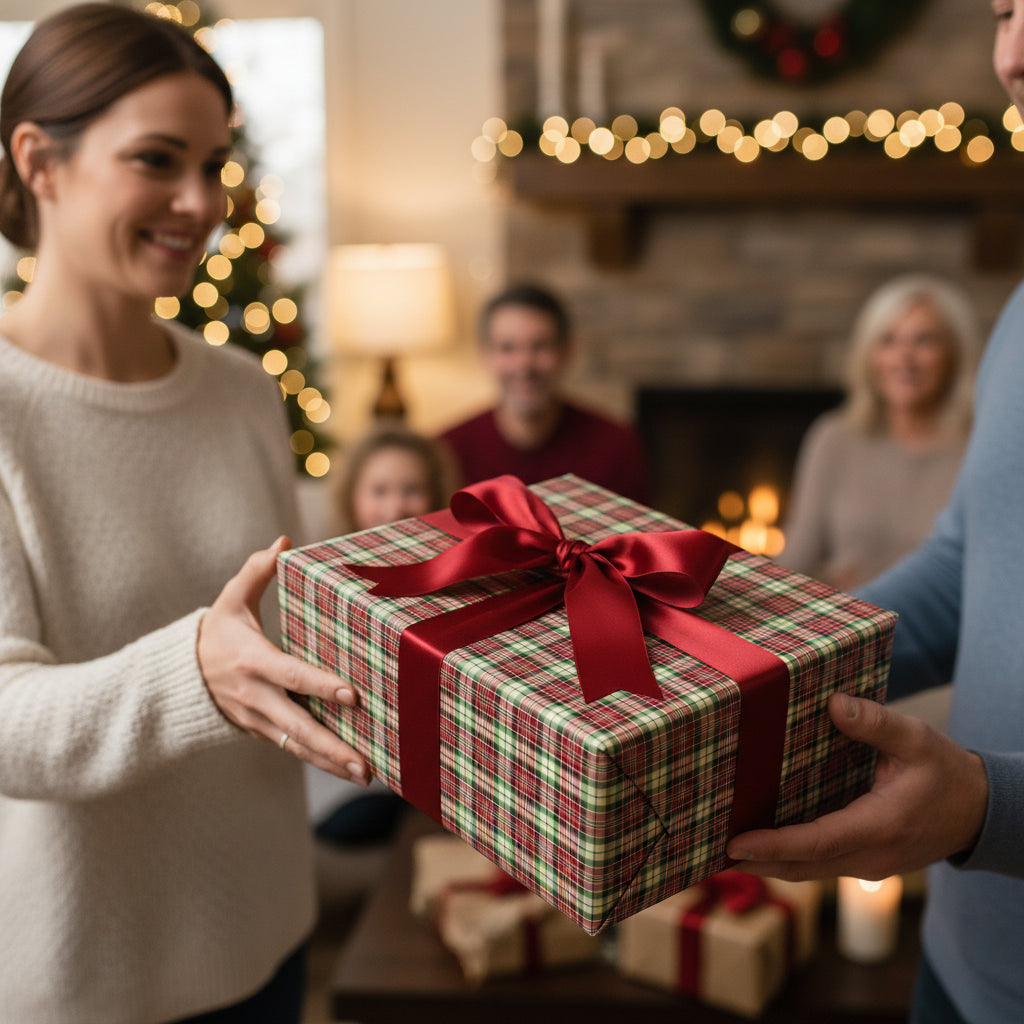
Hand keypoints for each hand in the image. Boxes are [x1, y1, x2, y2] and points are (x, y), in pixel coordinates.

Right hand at [197, 535, 369, 783]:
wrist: (179, 677)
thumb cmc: (215, 633)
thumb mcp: (229, 599)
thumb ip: (256, 571)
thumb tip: (283, 541)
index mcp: (253, 661)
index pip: (291, 674)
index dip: (320, 685)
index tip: (351, 694)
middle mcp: (257, 696)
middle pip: (299, 726)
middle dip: (332, 746)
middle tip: (365, 762)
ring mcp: (259, 720)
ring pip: (298, 746)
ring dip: (331, 763)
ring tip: (366, 775)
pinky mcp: (263, 732)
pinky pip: (295, 749)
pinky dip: (320, 761)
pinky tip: (349, 769)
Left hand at [726, 692, 987, 880]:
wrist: (980, 810)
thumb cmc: (946, 772)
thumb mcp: (915, 738)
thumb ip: (874, 722)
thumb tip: (832, 703)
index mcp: (879, 825)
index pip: (816, 843)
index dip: (773, 845)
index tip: (735, 844)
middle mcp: (870, 855)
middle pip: (803, 867)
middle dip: (756, 863)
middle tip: (709, 851)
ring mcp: (868, 864)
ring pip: (810, 871)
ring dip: (769, 865)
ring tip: (725, 852)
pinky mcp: (866, 861)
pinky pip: (821, 866)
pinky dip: (790, 860)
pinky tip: (764, 846)